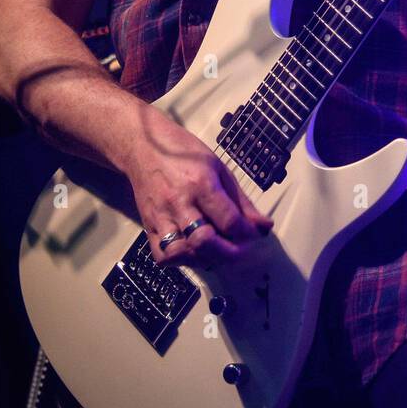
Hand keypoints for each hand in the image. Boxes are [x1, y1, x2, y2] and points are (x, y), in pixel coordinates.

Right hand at [123, 109, 273, 269]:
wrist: (143, 147)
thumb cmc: (183, 154)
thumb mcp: (219, 168)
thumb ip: (241, 201)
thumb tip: (264, 226)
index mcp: (200, 183)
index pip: (228, 220)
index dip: (247, 234)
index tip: (254, 235)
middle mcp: (178, 202)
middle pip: (203, 240)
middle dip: (228, 253)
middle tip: (239, 250)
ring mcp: (161, 216)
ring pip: (181, 252)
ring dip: (204, 258)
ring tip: (217, 252)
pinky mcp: (148, 226)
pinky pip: (163, 256)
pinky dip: (181, 260)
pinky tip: (194, 252)